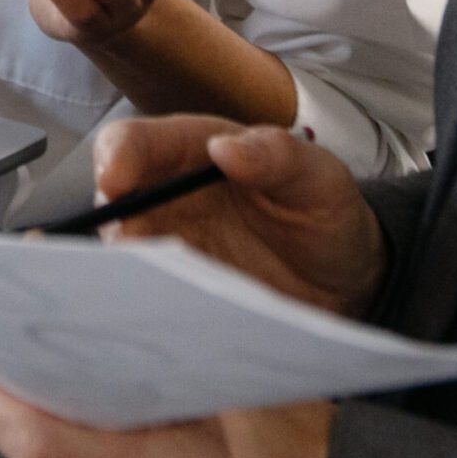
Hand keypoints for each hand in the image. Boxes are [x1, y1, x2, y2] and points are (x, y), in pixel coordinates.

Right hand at [90, 117, 386, 318]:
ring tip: (151, 287)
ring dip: (127, 269)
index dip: (115, 157)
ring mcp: (169, 246)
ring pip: (123, 254)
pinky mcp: (176, 291)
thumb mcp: (319, 177)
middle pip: (112, 202)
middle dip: (111, 223)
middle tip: (131, 248)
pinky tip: (166, 315)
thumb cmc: (326, 214)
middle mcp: (168, 196)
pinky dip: (146, 303)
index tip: (115, 183)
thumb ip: (278, 155)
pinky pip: (146, 295)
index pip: (134, 142)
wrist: (345, 282)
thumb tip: (223, 146)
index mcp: (193, 150)